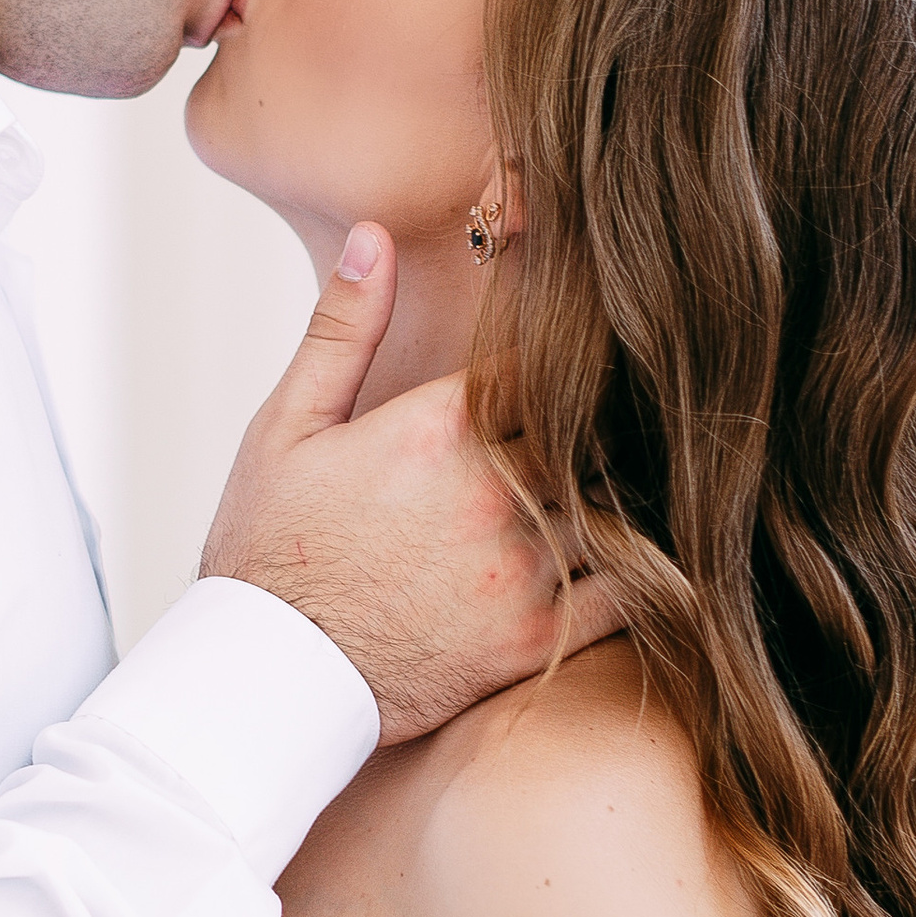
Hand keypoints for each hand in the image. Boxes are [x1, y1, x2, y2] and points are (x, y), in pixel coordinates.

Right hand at [201, 226, 618, 742]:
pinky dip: (650, 569)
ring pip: (623, 504)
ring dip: (628, 490)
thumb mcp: (286, 426)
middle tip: (627, 413)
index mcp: (439, 429)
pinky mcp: (537, 639)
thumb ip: (343, 328)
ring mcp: (522, 569)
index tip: (575, 359)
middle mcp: (493, 492)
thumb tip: (375, 236)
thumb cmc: (268, 549)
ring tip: (632, 481)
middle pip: (598, 429)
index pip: (547, 361)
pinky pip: (629, 593)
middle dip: (605, 422)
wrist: (265, 680)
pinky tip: (646, 554)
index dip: (567, 357)